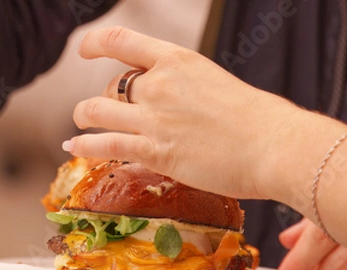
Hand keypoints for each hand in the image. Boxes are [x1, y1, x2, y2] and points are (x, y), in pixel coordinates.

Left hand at [63, 26, 300, 199]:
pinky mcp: (154, 151)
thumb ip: (189, 90)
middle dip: (104, 98)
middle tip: (104, 109)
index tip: (85, 49)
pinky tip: (72, 147)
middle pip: (112, 86)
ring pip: (96, 111)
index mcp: (179, 61)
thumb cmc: (261, 120)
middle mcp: (159, 85)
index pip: (122, 41)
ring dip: (83, 116)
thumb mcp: (219, 86)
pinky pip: (104, 145)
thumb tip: (181, 103)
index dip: (96, 43)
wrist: (273, 146)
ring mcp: (153, 118)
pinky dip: (83, 145)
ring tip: (79, 123)